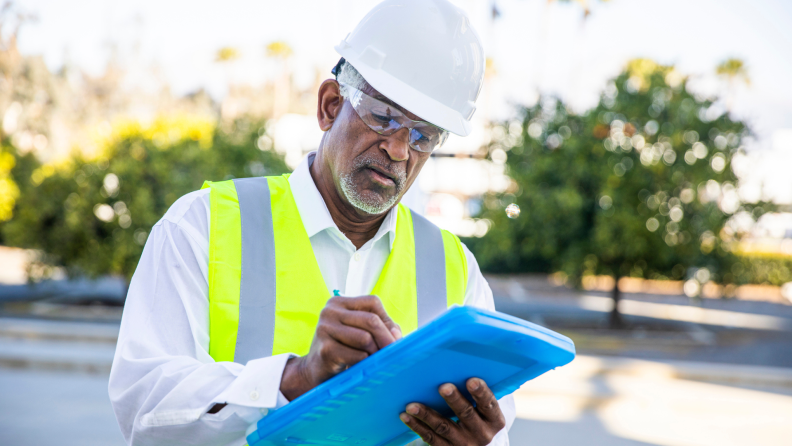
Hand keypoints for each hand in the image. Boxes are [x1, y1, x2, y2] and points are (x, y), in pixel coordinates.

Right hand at [280, 295, 401, 399]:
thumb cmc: (343, 349)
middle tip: (393, 353)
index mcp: (339, 302)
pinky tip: (359, 366)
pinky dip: (364, 363)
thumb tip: (396, 335)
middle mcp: (330, 311)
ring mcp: (325, 329)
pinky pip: (357, 355)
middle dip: (386, 339)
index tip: (393, 338)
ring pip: (365, 338)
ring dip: (374, 353)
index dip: (387, 320)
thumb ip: (381, 328)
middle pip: (371, 320)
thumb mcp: (360, 332)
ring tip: (372, 360)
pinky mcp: (325, 350)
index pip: (372, 302)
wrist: (315, 371)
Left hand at [400, 378, 505, 445]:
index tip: (471, 380)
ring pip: (444, 427)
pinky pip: (431, 438)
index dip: (481, 392)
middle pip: (466, 414)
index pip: (489, 404)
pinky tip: (406, 416)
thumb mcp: (485, 409)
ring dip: (427, 415)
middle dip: (454, 400)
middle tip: (443, 387)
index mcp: (494, 420)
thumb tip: (457, 362)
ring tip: (412, 405)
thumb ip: (477, 391)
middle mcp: (482, 434)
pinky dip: (417, 426)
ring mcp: (464, 444)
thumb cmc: (479, 417)